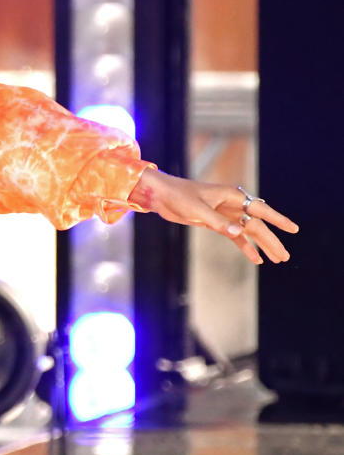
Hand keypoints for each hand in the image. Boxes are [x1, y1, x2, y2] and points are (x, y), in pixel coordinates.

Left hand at [129, 168, 297, 264]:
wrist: (160, 195)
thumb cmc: (178, 196)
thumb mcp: (197, 210)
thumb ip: (218, 222)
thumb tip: (239, 233)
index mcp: (231, 196)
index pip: (260, 209)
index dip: (277, 219)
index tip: (293, 229)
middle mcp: (231, 204)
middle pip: (256, 224)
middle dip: (271, 240)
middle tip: (285, 257)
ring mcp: (224, 213)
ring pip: (248, 231)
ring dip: (261, 245)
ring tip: (277, 259)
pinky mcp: (215, 221)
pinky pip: (235, 235)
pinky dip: (245, 246)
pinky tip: (255, 258)